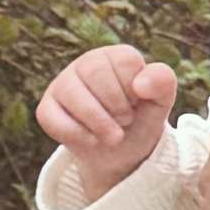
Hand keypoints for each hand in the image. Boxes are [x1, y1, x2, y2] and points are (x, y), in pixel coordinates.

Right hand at [37, 44, 176, 196]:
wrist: (122, 154)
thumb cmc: (140, 119)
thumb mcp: (160, 102)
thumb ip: (162, 83)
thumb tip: (140, 84)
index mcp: (114, 55)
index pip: (124, 59)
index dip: (136, 89)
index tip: (138, 103)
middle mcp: (85, 64)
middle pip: (95, 72)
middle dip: (117, 105)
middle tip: (126, 120)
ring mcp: (62, 84)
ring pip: (72, 92)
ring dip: (99, 121)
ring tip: (115, 136)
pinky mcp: (47, 108)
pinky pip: (54, 118)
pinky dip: (79, 135)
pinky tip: (93, 140)